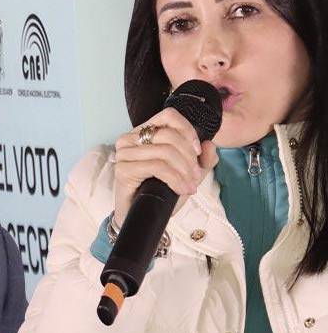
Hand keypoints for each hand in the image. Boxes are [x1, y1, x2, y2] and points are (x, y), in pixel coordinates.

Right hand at [113, 107, 218, 225]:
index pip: (168, 115)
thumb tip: (209, 144)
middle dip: (189, 157)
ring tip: (190, 186)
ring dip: (184, 171)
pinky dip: (175, 179)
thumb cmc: (160, 192)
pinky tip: (181, 189)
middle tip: (195, 176)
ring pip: (165, 151)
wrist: (142, 217)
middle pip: (169, 135)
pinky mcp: (123, 169)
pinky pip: (157, 167)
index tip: (197, 152)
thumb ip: (203, 160)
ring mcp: (124, 153)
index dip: (187, 130)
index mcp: (143, 132)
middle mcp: (129, 138)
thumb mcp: (187, 174)